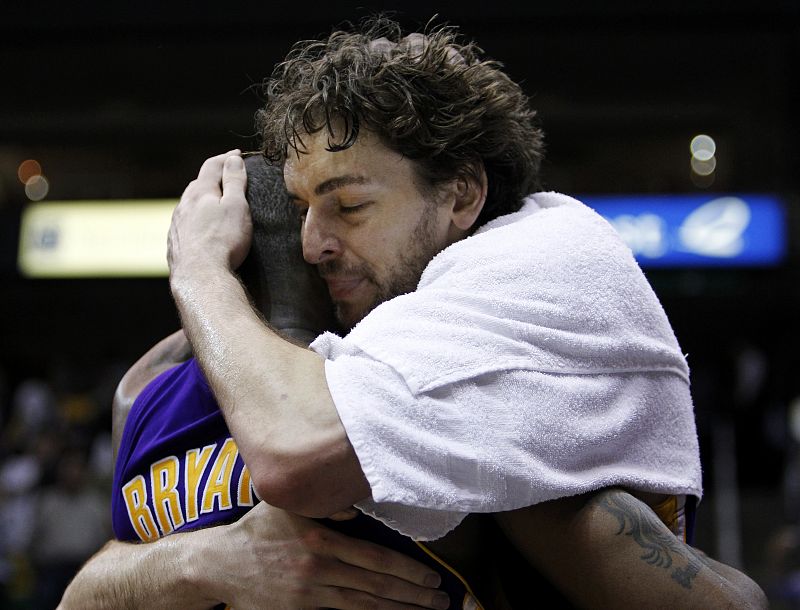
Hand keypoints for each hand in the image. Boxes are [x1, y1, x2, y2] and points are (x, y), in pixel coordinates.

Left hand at [167, 150, 251, 277]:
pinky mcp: (175, 245)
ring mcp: (176, 226)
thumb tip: (233, 159)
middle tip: (227, 178)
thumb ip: (234, 181)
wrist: (200, 277)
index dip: (226, 158)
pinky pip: (186, 227)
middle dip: (213, 178)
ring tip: (214, 205)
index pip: (212, 166)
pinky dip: (196, 222)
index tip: (237, 155)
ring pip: (189, 207)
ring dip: (202, 201)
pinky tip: (202, 231)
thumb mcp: (236, 206)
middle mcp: (183, 206)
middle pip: (198, 185)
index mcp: (199, 193)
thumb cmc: (223, 240)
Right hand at [203, 502, 448, 609]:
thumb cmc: (258, 529)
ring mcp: (309, 594)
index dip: (406, 569)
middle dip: (411, 595)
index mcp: (321, 539)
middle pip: (375, 585)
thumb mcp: (289, 506)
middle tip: (439, 600)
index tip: (430, 576)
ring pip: (363, 605)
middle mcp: (319, 569)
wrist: (221, 563)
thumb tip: (356, 509)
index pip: (374, 557)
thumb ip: (325, 504)